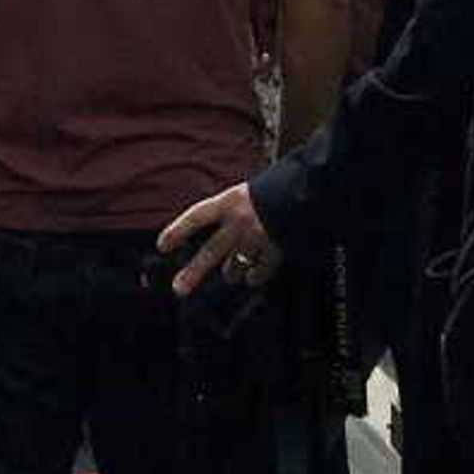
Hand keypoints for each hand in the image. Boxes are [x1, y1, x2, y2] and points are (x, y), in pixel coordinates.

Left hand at [157, 185, 278, 294]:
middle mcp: (238, 222)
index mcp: (230, 201)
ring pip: (234, 265)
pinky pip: (259, 270)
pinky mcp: (274, 250)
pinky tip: (252, 278)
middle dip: (193, 272)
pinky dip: (255, 275)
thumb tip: (224, 225)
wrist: (309, 189)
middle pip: (210, 252)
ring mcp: (256, 238)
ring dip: (231, 273)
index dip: (178, 230)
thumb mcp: (250, 190)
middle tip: (179, 288)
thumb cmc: (281, 184)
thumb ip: (235, 208)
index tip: (163, 245)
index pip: (196, 217)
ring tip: (230, 277)